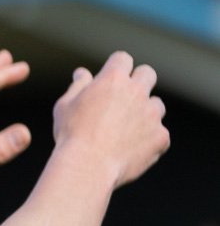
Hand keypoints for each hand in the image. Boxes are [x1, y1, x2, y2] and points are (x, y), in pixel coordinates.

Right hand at [53, 51, 168, 187]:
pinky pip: (159, 133)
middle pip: (147, 74)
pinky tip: (129, 150)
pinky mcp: (161, 136)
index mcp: (113, 79)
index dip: (116, 67)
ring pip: (156, 105)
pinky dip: (147, 139)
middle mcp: (137, 92)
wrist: (88, 167)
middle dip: (138, 82)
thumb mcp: (65, 106)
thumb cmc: (71, 135)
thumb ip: (78, 86)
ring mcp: (152, 114)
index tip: (110, 79)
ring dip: (144, 112)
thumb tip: (82, 73)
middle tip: (123, 99)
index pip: (123, 58)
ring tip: (124, 131)